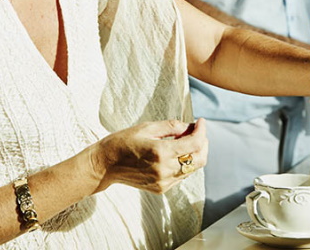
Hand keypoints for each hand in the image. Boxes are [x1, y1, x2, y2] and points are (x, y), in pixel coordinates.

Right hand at [91, 118, 207, 193]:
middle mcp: (165, 170)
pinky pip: (182, 176)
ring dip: (195, 153)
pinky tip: (177, 152)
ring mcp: (164, 182)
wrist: (106, 165)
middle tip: (197, 130)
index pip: (194, 143)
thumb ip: (171, 127)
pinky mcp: (161, 189)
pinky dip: (185, 162)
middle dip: (203, 143)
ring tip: (187, 138)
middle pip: (198, 159)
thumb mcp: (147, 127)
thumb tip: (190, 126)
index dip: (201, 131)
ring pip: (192, 169)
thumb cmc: (124, 141)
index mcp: (160, 152)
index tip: (201, 121)